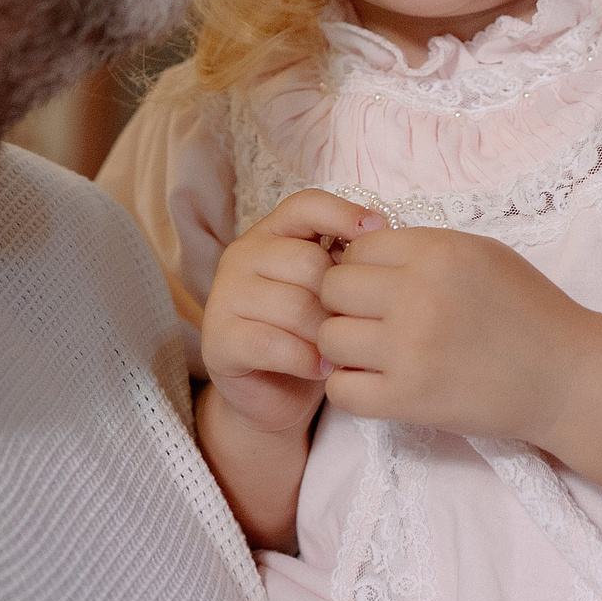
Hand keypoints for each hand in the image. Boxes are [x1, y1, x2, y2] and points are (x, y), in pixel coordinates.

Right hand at [200, 189, 381, 435]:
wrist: (275, 394)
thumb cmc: (312, 335)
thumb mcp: (331, 292)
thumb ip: (345, 263)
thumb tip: (383, 237)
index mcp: (271, 234)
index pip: (305, 206)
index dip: (343, 213)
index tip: (380, 228)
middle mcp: (241, 256)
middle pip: (308, 262)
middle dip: (340, 300)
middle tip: (355, 326)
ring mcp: (224, 296)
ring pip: (293, 306)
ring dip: (326, 335)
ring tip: (341, 351)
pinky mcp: (218, 340)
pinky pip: (272, 344)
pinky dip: (306, 360)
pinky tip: (322, 369)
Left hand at [317, 226, 594, 442]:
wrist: (567, 376)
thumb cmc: (528, 309)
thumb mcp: (481, 253)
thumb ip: (423, 247)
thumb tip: (360, 248)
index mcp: (436, 253)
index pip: (355, 249)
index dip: (360, 266)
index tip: (378, 286)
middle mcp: (416, 296)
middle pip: (331, 289)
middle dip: (343, 303)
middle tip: (369, 319)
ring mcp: (409, 350)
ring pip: (328, 338)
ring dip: (343, 346)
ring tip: (373, 353)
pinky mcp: (409, 400)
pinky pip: (341, 390)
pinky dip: (351, 388)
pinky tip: (377, 383)